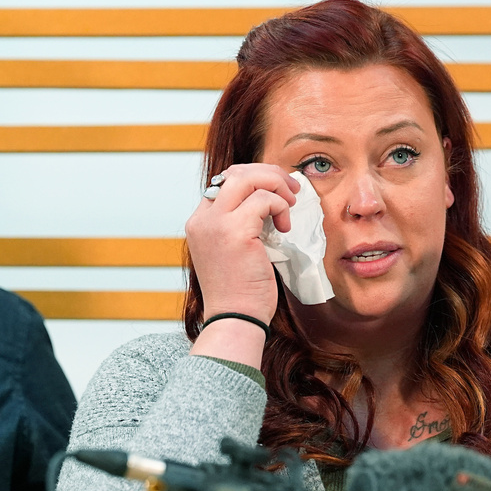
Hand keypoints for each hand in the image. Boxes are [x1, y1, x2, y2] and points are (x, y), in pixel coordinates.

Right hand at [185, 164, 298, 364]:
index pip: (224, 182)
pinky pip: (264, 200)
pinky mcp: (235, 232)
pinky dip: (280, 207)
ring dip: (276, 185)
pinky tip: (284, 228)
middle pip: (236, 173)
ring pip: (248, 178)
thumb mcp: (231, 249)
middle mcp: (203, 219)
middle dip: (269, 174)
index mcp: (199, 222)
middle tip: (291, 189)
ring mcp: (216, 224)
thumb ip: (239, 223)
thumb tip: (265, 199)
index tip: (275, 192)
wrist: (235, 317)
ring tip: (289, 205)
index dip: (253, 180)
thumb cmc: (239, 290)